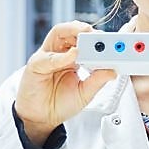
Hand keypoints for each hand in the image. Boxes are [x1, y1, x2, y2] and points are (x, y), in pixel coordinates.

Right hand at [15, 21, 116, 144]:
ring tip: (86, 35)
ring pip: (58, 33)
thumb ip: (97, 81)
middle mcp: (59, 53)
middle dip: (85, 30)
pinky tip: (74, 55)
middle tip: (99, 34)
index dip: (97, 39)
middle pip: (71, 31)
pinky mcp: (36, 65)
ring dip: (73, 31)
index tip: (112, 42)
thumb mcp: (84, 92)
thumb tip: (113, 71)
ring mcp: (47, 56)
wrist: (42, 118)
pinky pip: (49, 57)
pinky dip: (63, 56)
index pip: (84, 40)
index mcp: (72, 57)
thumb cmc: (60, 102)